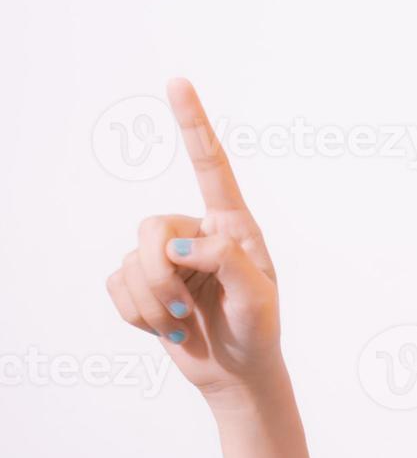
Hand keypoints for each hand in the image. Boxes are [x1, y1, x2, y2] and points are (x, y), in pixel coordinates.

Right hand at [104, 78, 282, 399]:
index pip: (211, 167)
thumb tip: (179, 248)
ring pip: (131, 261)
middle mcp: (197, 234)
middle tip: (185, 310)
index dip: (193, 125)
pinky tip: (166, 330)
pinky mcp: (143, 285)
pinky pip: (116, 286)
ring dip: (153, 304)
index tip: (178, 82)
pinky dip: (137, 315)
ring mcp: (167, 259)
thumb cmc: (258, 332)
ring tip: (182, 325)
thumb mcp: (258, 298)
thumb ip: (227, 261)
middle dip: (160, 275)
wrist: (238, 374)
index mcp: (233, 227)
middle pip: (150, 227)